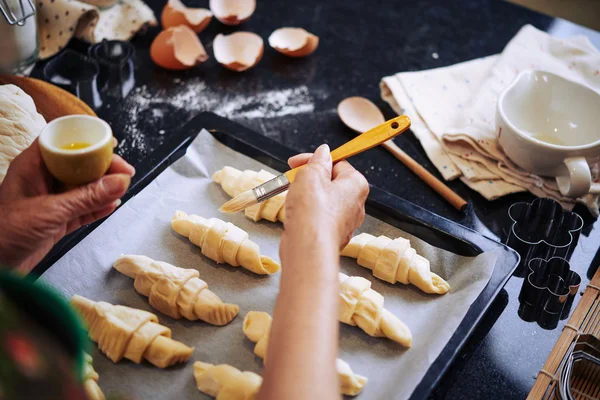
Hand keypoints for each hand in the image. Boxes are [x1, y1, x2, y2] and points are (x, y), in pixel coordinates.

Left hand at [0, 138, 134, 271]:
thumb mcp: (50, 212)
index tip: (112, 146)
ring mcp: (50, 202)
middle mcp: (42, 180)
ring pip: (82, 188)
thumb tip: (120, 182)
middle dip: (102, 167)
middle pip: (78, 165)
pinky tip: (112, 207)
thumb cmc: (5, 233)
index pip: (63, 144)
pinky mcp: (56, 222)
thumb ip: (86, 198)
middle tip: (126, 173)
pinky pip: (82, 210)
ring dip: (103, 189)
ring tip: (123, 190)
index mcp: (33, 167)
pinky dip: (97, 208)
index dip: (87, 142)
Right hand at [281, 144, 368, 252]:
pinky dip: (306, 214)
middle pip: (331, 183)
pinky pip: (319, 219)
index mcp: (356, 185)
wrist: (307, 247)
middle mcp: (356, 205)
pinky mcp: (332, 236)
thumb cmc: (313, 212)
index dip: (315, 160)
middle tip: (294, 178)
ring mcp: (345, 223)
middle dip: (310, 179)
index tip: (298, 161)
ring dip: (306, 197)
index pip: (338, 163)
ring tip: (292, 197)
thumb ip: (317, 161)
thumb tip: (323, 152)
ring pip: (324, 202)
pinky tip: (295, 214)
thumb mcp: (311, 174)